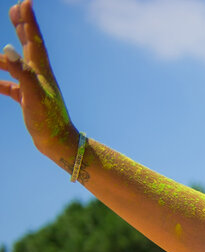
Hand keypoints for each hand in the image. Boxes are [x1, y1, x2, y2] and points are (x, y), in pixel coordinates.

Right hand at [1, 1, 78, 162]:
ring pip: (15, 65)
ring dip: (3, 56)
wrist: (58, 143)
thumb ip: (21, 72)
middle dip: (22, 26)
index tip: (24, 3)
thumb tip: (8, 50)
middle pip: (28, 46)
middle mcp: (39, 76)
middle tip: (16, 9)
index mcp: (41, 71)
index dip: (28, 21)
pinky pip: (10, 85)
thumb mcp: (33, 94)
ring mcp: (33, 88)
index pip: (33, 40)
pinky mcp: (28, 100)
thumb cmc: (48, 120)